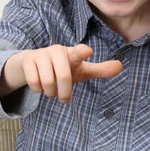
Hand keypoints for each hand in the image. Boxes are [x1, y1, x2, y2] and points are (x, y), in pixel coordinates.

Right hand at [2, 44, 122, 101]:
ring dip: (50, 92)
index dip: (82, 52)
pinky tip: (39, 86)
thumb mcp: (81, 70)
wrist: (32, 63)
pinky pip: (34, 82)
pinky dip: (38, 90)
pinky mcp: (28, 60)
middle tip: (64, 99)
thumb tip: (121, 66)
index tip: (87, 51)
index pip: (79, 52)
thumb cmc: (62, 68)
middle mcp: (57, 51)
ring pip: (47, 82)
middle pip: (63, 77)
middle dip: (64, 93)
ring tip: (51, 91)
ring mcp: (41, 54)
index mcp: (72, 53)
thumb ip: (99, 70)